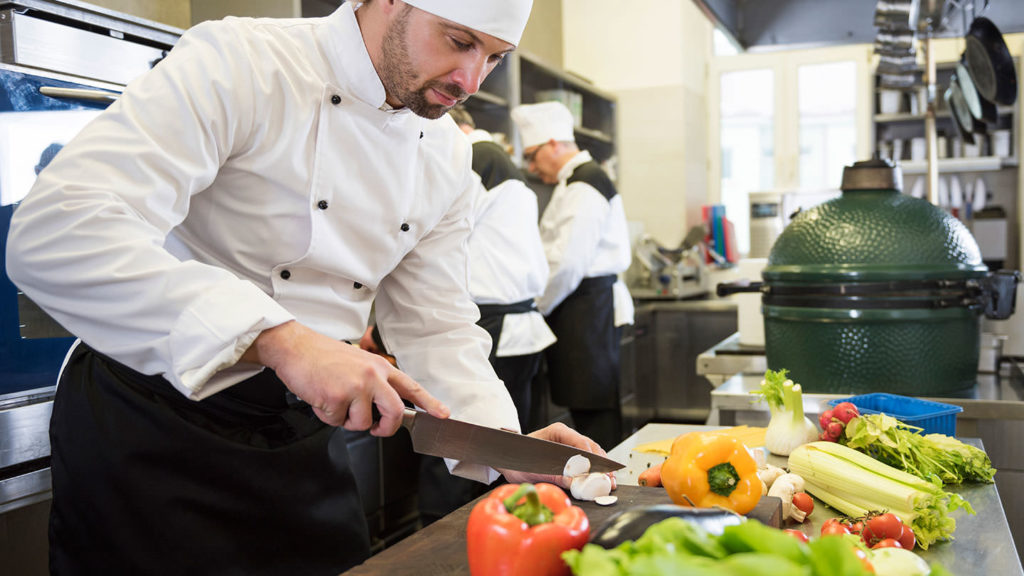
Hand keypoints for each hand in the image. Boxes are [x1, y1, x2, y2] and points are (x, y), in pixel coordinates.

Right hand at [242, 321, 448, 434]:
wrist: (296, 348)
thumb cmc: (323, 356)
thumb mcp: (357, 362)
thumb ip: (373, 382)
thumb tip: (382, 408)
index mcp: (379, 367)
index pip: (411, 386)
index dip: (430, 403)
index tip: (443, 414)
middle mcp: (372, 375)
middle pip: (395, 412)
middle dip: (387, 428)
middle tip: (377, 430)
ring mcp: (356, 386)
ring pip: (362, 423)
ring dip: (346, 421)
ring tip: (334, 402)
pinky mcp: (337, 397)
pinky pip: (337, 422)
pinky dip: (327, 416)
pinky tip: (320, 398)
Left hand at [499, 422, 617, 490]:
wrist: (508, 458)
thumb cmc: (518, 458)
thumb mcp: (534, 468)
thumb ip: (554, 474)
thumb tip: (573, 482)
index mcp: (559, 431)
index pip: (581, 442)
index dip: (593, 458)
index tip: (601, 471)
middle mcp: (567, 436)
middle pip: (591, 448)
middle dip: (603, 465)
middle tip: (610, 479)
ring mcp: (570, 444)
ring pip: (593, 454)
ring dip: (602, 468)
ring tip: (609, 482)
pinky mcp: (571, 454)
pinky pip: (588, 461)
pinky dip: (595, 471)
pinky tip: (601, 481)